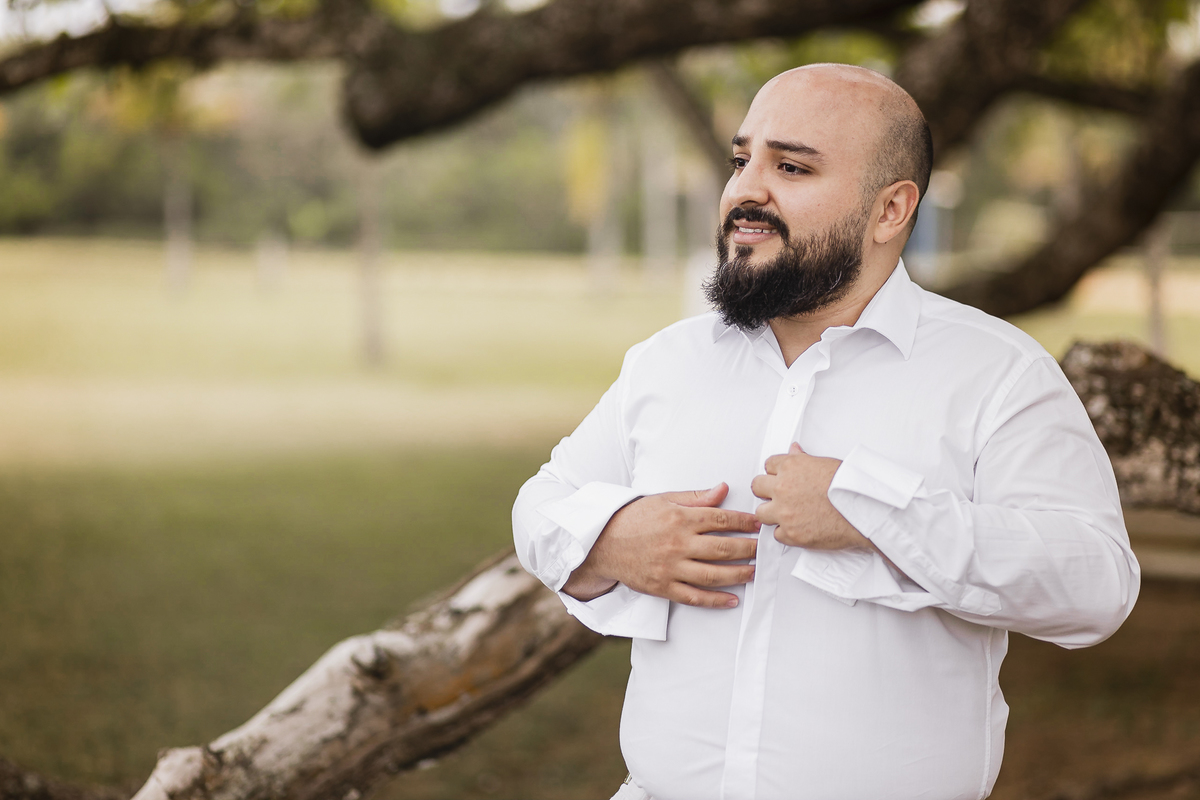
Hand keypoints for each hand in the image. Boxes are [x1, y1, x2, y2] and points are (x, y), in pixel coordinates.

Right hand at [562, 483, 759, 607]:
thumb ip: (695, 497)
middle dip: (748, 549)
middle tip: (764, 549)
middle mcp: (678, 544)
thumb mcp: (663, 500)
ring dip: (739, 574)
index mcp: (680, 519)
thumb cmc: (633, 518)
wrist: (602, 543)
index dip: (744, 522)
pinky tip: (732, 600)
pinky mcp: (663, 587)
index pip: (721, 520)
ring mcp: (671, 568)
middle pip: (723, 548)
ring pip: (713, 575)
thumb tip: (723, 489)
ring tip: (754, 573)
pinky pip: (694, 596)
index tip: (758, 523)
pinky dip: (715, 600)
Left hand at [751, 443, 870, 550]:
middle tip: (779, 496)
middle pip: (756, 487)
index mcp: (791, 467)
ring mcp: (785, 512)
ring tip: (788, 514)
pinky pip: (776, 534)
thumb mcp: (826, 463)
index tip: (781, 478)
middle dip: (766, 491)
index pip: (768, 465)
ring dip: (772, 514)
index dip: (775, 472)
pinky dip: (786, 533)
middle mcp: (783, 488)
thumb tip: (793, 450)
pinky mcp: (791, 534)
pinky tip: (799, 528)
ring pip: (761, 513)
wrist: (864, 512)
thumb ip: (803, 459)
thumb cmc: (850, 487)